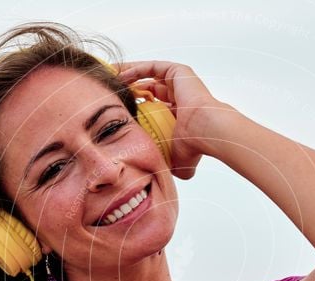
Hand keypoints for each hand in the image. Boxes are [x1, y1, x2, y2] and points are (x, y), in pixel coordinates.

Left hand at [117, 61, 227, 179]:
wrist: (205, 131)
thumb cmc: (193, 146)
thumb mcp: (176, 159)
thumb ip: (168, 163)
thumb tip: (162, 178)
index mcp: (179, 114)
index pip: (153, 106)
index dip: (134, 107)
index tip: (116, 110)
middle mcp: (179, 96)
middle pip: (148, 88)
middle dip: (128, 89)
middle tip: (109, 92)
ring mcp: (180, 83)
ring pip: (148, 75)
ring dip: (128, 76)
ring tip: (109, 79)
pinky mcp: (179, 71)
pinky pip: (152, 67)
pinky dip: (135, 70)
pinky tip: (120, 75)